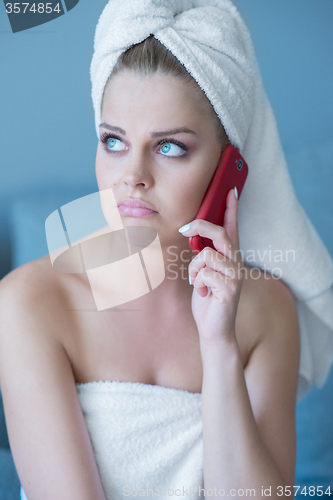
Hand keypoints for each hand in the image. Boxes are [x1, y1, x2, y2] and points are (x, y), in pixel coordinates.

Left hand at [179, 188, 244, 344]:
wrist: (213, 329)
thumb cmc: (208, 298)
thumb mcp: (204, 272)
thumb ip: (204, 254)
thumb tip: (193, 233)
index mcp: (230, 258)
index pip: (232, 228)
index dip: (231, 208)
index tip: (230, 190)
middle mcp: (236, 263)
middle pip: (219, 233)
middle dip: (200, 227)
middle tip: (184, 229)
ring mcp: (235, 275)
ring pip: (206, 255)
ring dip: (194, 269)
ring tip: (199, 283)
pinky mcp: (229, 288)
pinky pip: (203, 272)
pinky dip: (197, 282)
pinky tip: (204, 293)